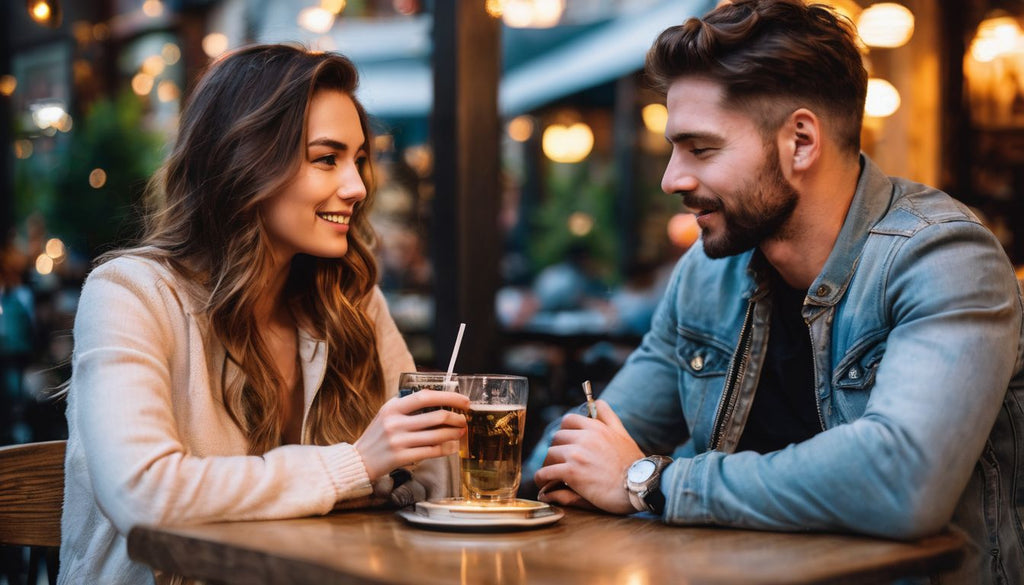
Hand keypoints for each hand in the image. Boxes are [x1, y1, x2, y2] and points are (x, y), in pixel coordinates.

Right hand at [354, 389, 468, 479]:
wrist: (359, 460)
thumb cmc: (378, 435)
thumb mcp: (387, 414)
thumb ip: (407, 405)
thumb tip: (438, 397)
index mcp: (393, 407)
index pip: (425, 396)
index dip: (448, 397)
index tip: (463, 400)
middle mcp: (395, 422)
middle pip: (436, 417)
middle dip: (456, 418)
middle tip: (465, 419)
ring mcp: (398, 441)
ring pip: (437, 436)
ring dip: (454, 433)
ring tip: (460, 432)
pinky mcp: (401, 457)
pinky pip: (431, 452)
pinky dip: (446, 448)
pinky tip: (453, 446)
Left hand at [533, 400, 643, 514]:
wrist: (640, 486)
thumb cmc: (633, 464)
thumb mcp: (623, 434)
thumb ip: (609, 417)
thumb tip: (598, 402)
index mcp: (596, 428)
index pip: (569, 420)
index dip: (565, 431)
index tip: (565, 443)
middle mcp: (584, 438)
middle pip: (557, 437)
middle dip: (556, 449)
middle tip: (558, 461)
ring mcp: (576, 454)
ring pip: (550, 454)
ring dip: (549, 464)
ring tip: (551, 474)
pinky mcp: (571, 472)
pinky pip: (546, 472)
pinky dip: (542, 478)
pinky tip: (544, 484)